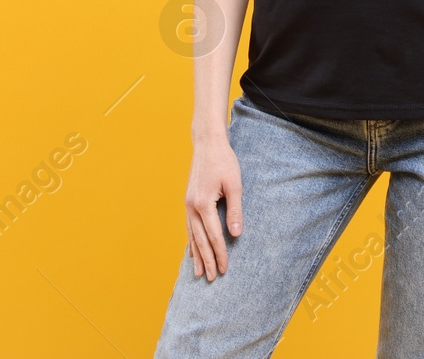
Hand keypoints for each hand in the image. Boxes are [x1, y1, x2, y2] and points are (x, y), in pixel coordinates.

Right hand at [184, 137, 242, 280]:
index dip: (220, 254)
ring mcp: (188, 205)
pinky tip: (192, 251)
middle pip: (200, 240)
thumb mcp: (235, 185)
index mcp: (203, 204)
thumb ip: (235, 210)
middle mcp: (192, 207)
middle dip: (207, 260)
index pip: (214, 236)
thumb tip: (236, 235)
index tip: (225, 269)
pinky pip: (189, 227)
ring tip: (198, 273)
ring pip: (191, 236)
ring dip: (197, 255)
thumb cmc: (224, 162)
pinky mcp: (189, 201)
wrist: (207, 144)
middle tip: (212, 279)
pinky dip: (191, 241)